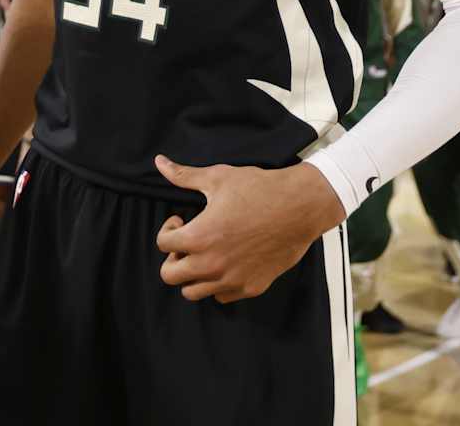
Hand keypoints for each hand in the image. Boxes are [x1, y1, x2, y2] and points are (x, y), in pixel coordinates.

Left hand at [153, 156, 339, 302]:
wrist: (300, 207)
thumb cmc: (259, 189)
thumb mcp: (218, 178)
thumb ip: (184, 175)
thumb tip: (159, 162)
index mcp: (199, 237)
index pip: (162, 244)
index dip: (168, 229)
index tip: (181, 219)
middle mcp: (212, 264)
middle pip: (170, 275)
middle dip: (173, 257)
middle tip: (187, 242)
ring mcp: (232, 279)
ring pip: (192, 292)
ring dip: (192, 274)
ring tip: (204, 254)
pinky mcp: (251, 287)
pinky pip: (221, 296)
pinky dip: (217, 284)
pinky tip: (226, 262)